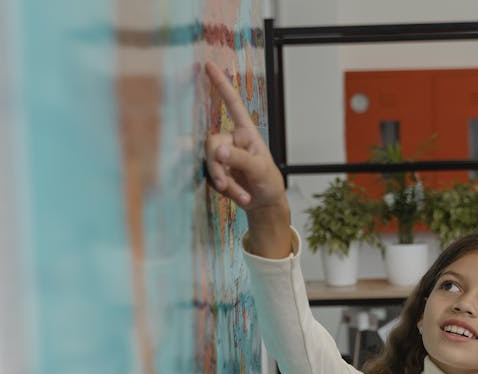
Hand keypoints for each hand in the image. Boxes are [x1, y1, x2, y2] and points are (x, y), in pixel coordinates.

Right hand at [203, 61, 286, 215]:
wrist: (265, 204)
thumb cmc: (268, 182)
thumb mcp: (259, 169)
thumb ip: (239, 159)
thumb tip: (217, 151)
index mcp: (245, 132)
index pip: (232, 105)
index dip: (221, 85)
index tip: (209, 65)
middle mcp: (231, 141)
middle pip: (212, 144)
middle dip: (218, 167)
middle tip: (225, 184)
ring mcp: (223, 157)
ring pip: (210, 163)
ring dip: (225, 183)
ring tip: (242, 196)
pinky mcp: (216, 172)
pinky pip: (211, 177)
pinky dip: (225, 190)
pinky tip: (239, 197)